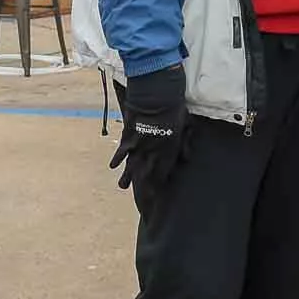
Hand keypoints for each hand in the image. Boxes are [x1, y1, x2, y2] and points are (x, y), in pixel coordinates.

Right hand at [109, 65, 187, 199]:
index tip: (156, 196)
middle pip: (147, 174)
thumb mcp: (186, 125)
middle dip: (144, 188)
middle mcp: (153, 152)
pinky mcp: (129, 136)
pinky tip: (112, 167)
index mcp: (169, 150)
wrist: (158, 96)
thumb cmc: (175, 108)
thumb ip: (185, 143)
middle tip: (140, 201)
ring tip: (122, 187)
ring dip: (128, 177)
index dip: (159, 184)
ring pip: (132, 165)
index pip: (163, 172)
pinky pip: (122, 150)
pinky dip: (117, 158)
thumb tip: (186, 158)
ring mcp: (140, 145)